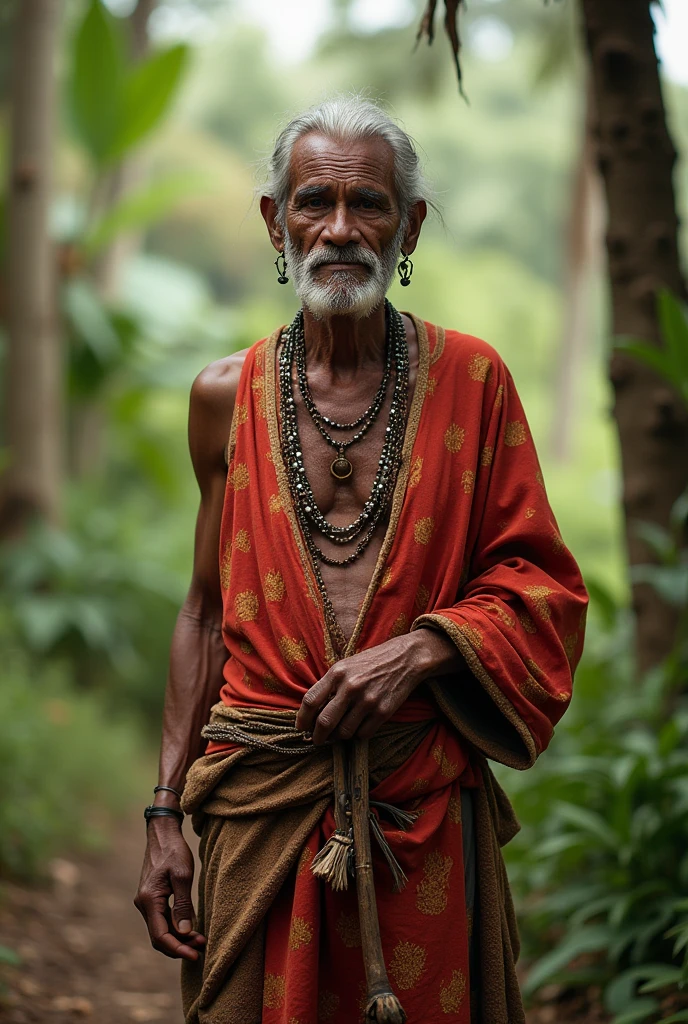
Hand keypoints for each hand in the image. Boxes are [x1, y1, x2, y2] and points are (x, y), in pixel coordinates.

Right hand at [134, 817, 205, 960]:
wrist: (162, 834)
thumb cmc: (174, 851)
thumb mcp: (183, 875)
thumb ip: (183, 904)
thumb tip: (184, 932)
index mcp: (149, 899)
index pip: (160, 935)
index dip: (177, 949)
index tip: (195, 955)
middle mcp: (143, 904)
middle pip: (159, 937)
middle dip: (179, 946)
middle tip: (201, 948)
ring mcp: (146, 902)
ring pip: (161, 930)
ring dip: (179, 938)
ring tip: (200, 940)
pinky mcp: (152, 899)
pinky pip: (162, 920)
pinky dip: (175, 927)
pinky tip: (191, 928)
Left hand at [295, 632, 432, 744]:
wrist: (405, 658)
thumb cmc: (372, 662)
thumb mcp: (346, 665)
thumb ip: (329, 685)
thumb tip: (313, 711)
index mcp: (337, 673)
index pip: (310, 701)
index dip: (302, 719)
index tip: (301, 727)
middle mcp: (350, 687)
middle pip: (324, 722)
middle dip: (318, 736)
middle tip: (317, 740)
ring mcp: (367, 701)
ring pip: (344, 732)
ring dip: (339, 737)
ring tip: (340, 732)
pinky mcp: (383, 711)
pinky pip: (362, 734)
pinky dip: (357, 734)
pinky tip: (358, 727)